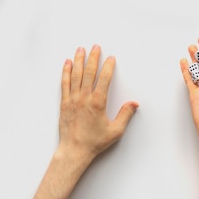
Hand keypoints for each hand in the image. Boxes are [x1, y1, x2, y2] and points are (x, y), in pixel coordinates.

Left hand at [58, 45, 137, 162]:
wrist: (74, 151)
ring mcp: (73, 99)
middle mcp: (84, 98)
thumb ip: (125, 115)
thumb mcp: (115, 131)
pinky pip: (65, 83)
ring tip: (81, 49)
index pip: (104, 79)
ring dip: (79, 60)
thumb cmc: (94, 142)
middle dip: (93, 57)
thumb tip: (134, 104)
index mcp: (98, 102)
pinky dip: (66, 72)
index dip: (108, 66)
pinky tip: (67, 63)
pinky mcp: (64, 103)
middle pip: (89, 72)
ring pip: (76, 75)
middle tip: (96, 46)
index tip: (111, 58)